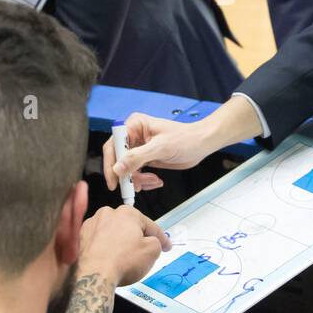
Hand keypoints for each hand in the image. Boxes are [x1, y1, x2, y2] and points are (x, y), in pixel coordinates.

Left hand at [77, 205, 170, 285]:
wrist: (95, 275)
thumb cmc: (121, 262)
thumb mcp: (152, 252)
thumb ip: (157, 242)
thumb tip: (152, 242)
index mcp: (127, 213)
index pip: (149, 225)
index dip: (160, 237)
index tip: (165, 244)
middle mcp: (108, 214)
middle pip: (129, 227)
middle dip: (137, 239)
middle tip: (142, 254)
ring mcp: (93, 224)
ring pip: (113, 233)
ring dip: (119, 243)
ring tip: (122, 259)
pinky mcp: (82, 236)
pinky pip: (99, 240)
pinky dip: (105, 247)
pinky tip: (109, 259)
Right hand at [100, 112, 216, 194]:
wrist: (201, 143)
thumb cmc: (186, 138)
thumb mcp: (161, 148)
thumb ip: (137, 157)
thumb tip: (118, 168)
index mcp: (134, 125)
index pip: (113, 145)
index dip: (111, 164)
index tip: (114, 180)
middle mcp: (134, 135)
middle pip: (119, 159)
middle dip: (127, 175)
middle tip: (134, 187)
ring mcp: (139, 147)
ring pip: (128, 169)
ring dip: (138, 179)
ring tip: (153, 181)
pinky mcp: (146, 158)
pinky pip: (137, 173)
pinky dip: (144, 180)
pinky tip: (156, 181)